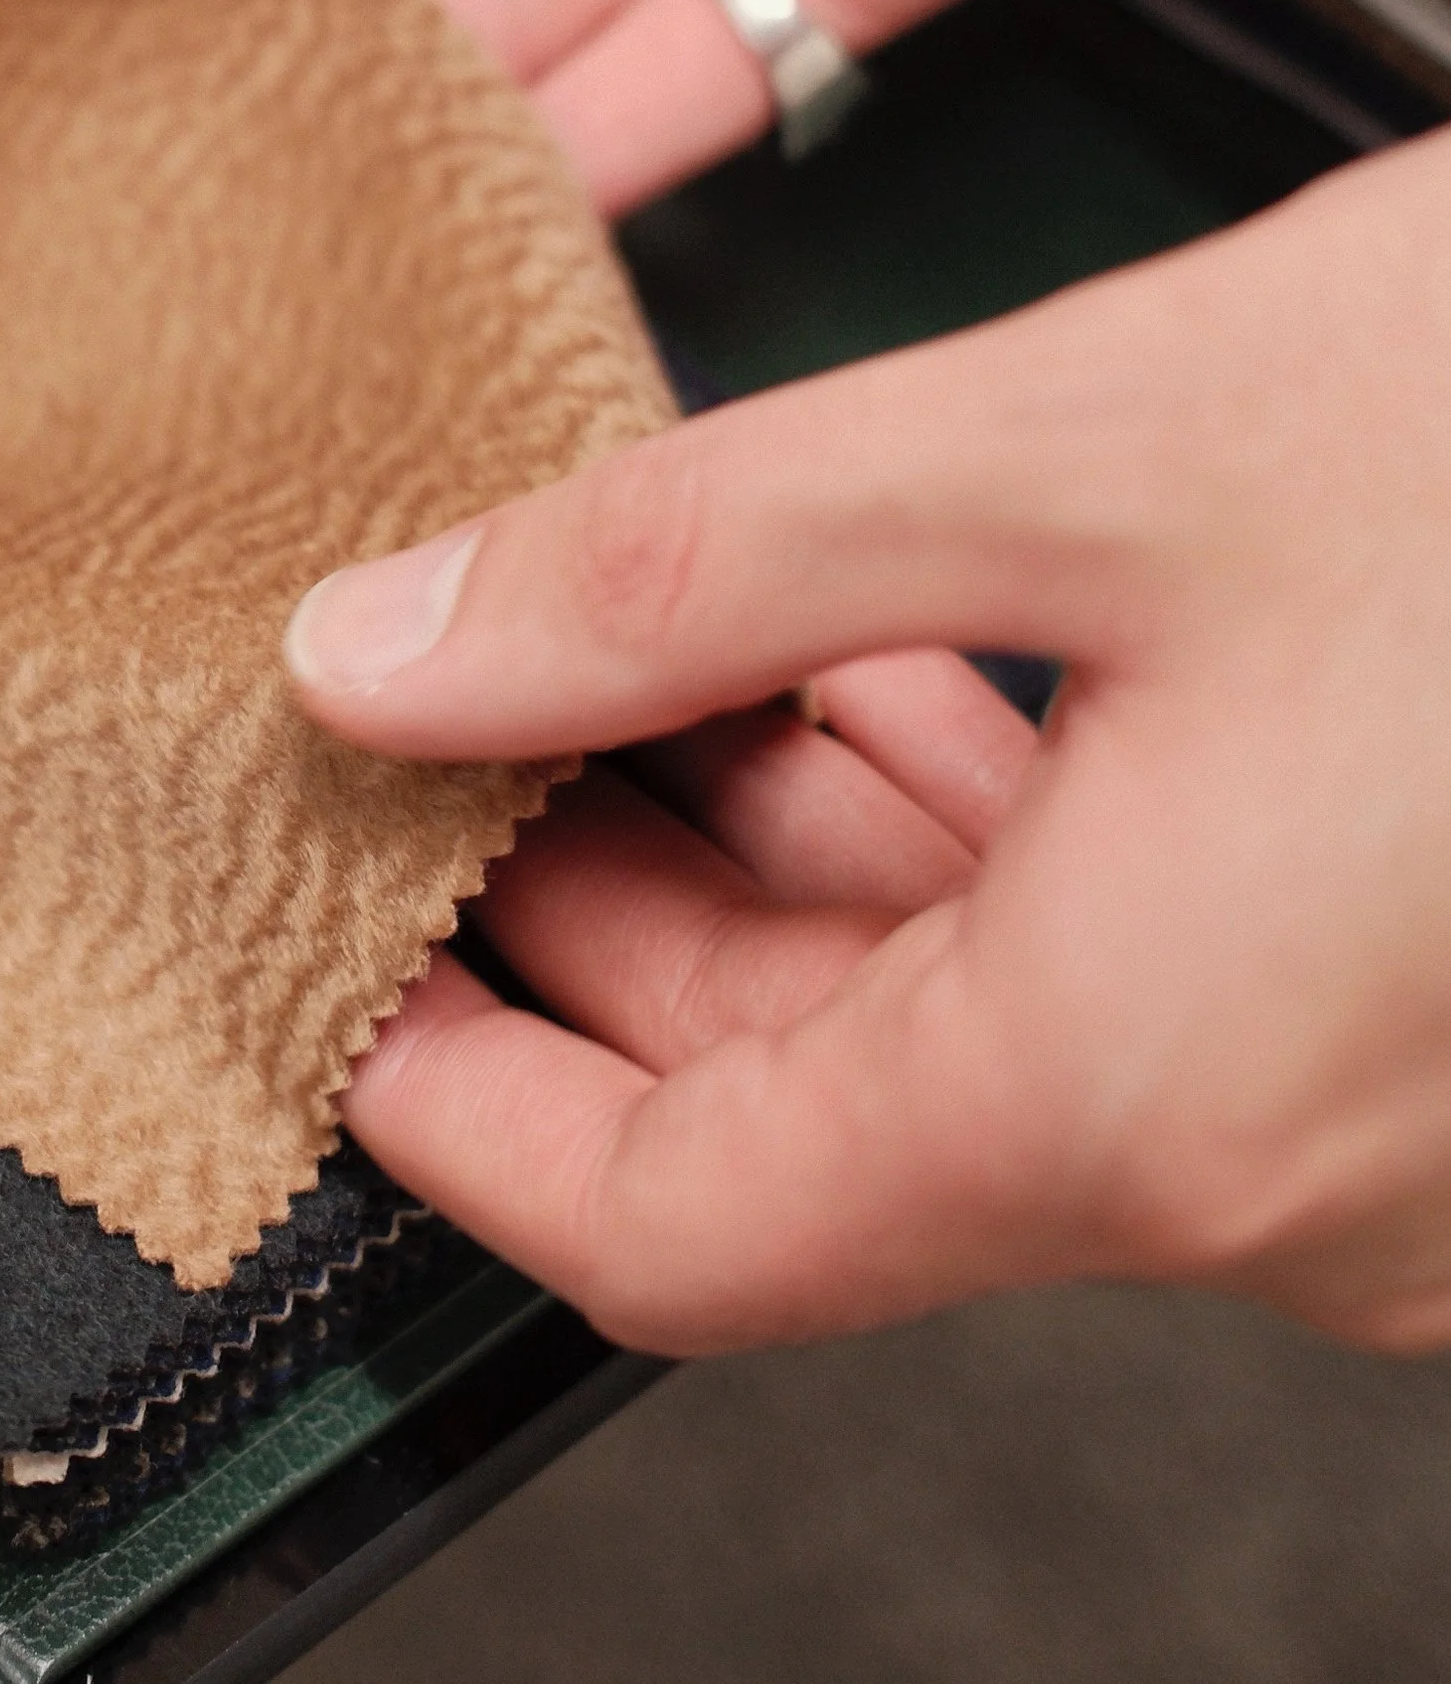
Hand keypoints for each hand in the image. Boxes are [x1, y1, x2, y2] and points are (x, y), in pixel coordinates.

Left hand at [277, 133, 1450, 1355]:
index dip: (461, 1123)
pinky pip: (1162, 1001)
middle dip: (626, 920)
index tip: (339, 981)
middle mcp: (1290, 1188)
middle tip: (480, 714)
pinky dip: (1007, 853)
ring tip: (683, 641)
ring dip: (815, 863)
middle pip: (823, 1131)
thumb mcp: (1080, 439)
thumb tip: (393, 651)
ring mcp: (1402, 1143)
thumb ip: (689, 568)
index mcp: (1148, 1097)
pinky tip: (920, 664)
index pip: (676, 1244)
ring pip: (996, 1051)